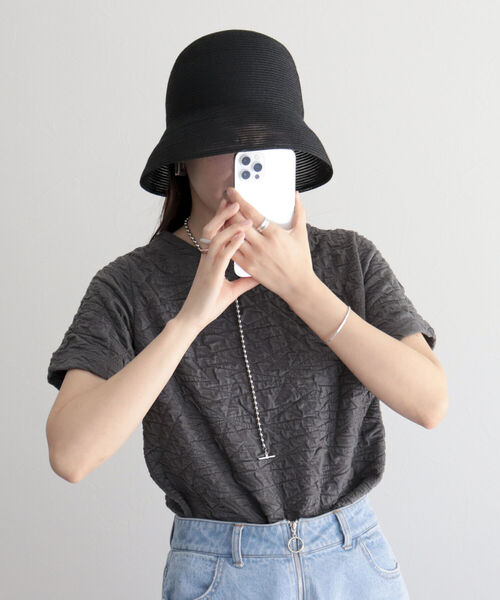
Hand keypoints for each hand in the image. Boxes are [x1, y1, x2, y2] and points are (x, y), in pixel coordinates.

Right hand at [176, 196, 258, 330]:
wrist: (195, 318)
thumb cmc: (210, 304)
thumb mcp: (233, 290)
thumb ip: (245, 281)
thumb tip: (259, 276)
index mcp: (210, 259)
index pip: (215, 233)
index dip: (222, 218)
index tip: (231, 205)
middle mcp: (207, 258)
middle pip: (212, 229)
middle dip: (223, 214)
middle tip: (235, 200)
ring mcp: (208, 265)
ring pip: (216, 237)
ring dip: (230, 224)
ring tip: (241, 213)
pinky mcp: (211, 274)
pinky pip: (222, 254)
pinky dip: (232, 243)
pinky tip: (242, 235)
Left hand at [223, 187, 315, 304]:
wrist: (297, 285)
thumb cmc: (300, 261)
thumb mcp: (301, 234)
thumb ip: (298, 213)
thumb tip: (296, 196)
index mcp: (274, 233)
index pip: (251, 211)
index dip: (239, 199)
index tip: (232, 192)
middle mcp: (262, 244)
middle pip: (237, 222)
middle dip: (228, 209)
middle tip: (224, 202)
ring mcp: (253, 256)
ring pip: (232, 236)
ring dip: (224, 224)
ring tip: (222, 217)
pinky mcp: (248, 267)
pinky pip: (231, 251)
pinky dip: (225, 242)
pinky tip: (223, 235)